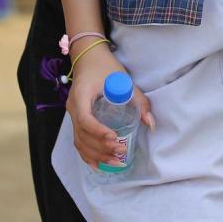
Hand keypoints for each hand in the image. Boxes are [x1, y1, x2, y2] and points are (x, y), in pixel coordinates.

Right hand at [67, 44, 153, 169]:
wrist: (89, 57)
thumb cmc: (105, 67)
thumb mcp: (123, 80)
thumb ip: (138, 101)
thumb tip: (150, 124)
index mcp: (81, 96)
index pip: (85, 120)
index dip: (98, 132)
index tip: (114, 138)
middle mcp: (73, 108)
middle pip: (82, 135)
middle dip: (100, 147)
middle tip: (120, 152)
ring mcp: (72, 114)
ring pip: (79, 141)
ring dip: (95, 154)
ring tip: (114, 161)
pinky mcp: (76, 119)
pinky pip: (78, 140)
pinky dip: (87, 154)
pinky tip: (98, 164)